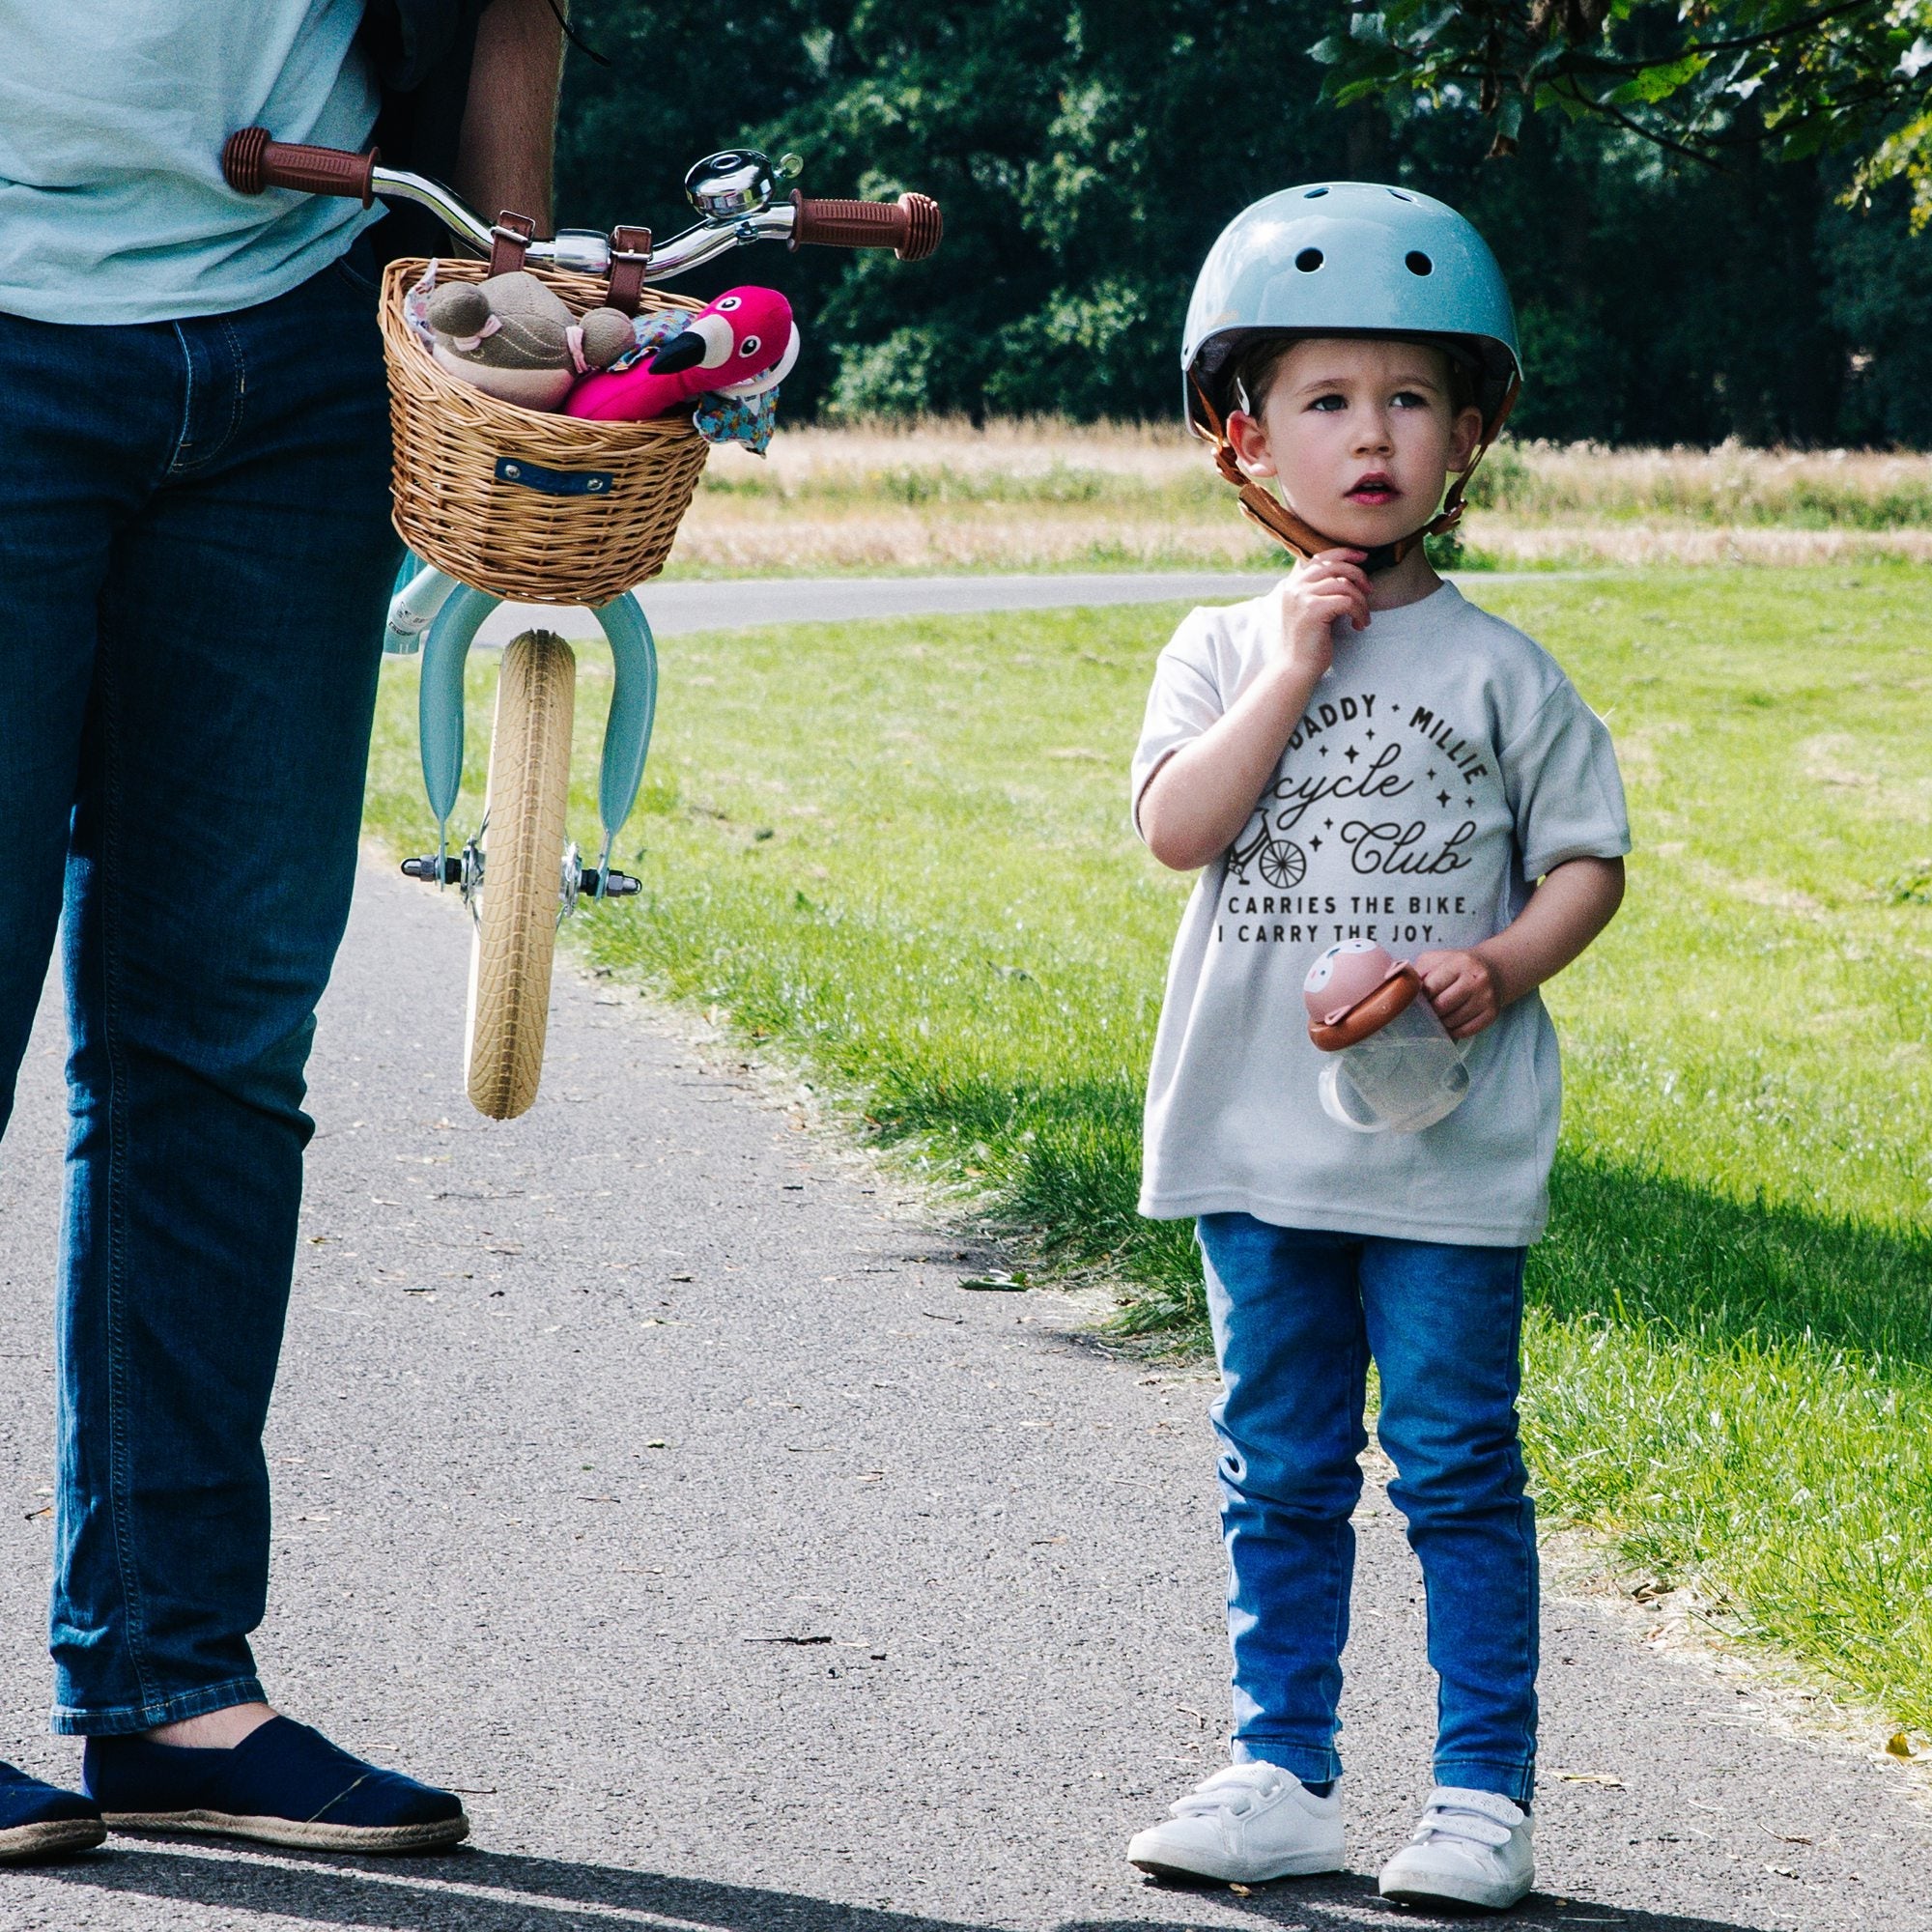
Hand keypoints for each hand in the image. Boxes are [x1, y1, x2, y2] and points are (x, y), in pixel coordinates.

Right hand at [1269, 549, 1369, 677]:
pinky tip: (1358, 625)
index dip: (1344, 553)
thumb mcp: (1312, 609)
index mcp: (1293, 584)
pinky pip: (1347, 601)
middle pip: (1335, 567)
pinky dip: (1359, 612)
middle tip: (1370, 590)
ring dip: (1361, 601)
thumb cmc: (1309, 641)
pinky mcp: (1313, 609)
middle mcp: (1295, 586)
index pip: (1320, 557)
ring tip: (1363, 617)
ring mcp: (1302, 596)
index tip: (1364, 557)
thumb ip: (1321, 590)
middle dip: (1359, 575)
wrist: (1295, 667)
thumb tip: (1350, 573)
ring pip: (1345, 585)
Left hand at [1417, 948, 1504, 1039]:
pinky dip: (1454, 1030)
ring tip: (1440, 1014)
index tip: (1420, 998)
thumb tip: (1400, 991)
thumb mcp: (1436, 960)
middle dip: (1431, 1010)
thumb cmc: (1456, 966)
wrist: (1493, 970)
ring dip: (1441, 1021)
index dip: (1422, 996)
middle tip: (1428, 1009)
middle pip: (1442, 1006)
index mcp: (1460, 963)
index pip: (1431, 987)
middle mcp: (1476, 979)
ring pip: (1453, 1021)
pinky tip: (1451, 1022)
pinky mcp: (1492, 1014)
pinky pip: (1466, 1031)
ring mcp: (1486, 998)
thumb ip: (1417, 972)